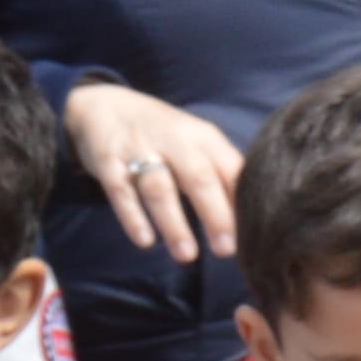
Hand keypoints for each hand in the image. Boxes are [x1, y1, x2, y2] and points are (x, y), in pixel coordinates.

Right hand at [62, 81, 245, 264]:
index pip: (230, 169)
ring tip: (187, 255)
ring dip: (174, 223)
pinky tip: (145, 241)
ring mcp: (140, 150)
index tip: (254, 237)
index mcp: (204, 138)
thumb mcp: (197, 145)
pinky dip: (133, 216)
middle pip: (198, 177)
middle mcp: (175, 140)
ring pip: (160, 188)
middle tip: (226, 250)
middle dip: (214, 214)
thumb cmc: (164, 136)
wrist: (105, 105)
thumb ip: (222, 176)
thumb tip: (252, 219)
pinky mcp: (109, 162)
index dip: (242, 203)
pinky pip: (121, 190)